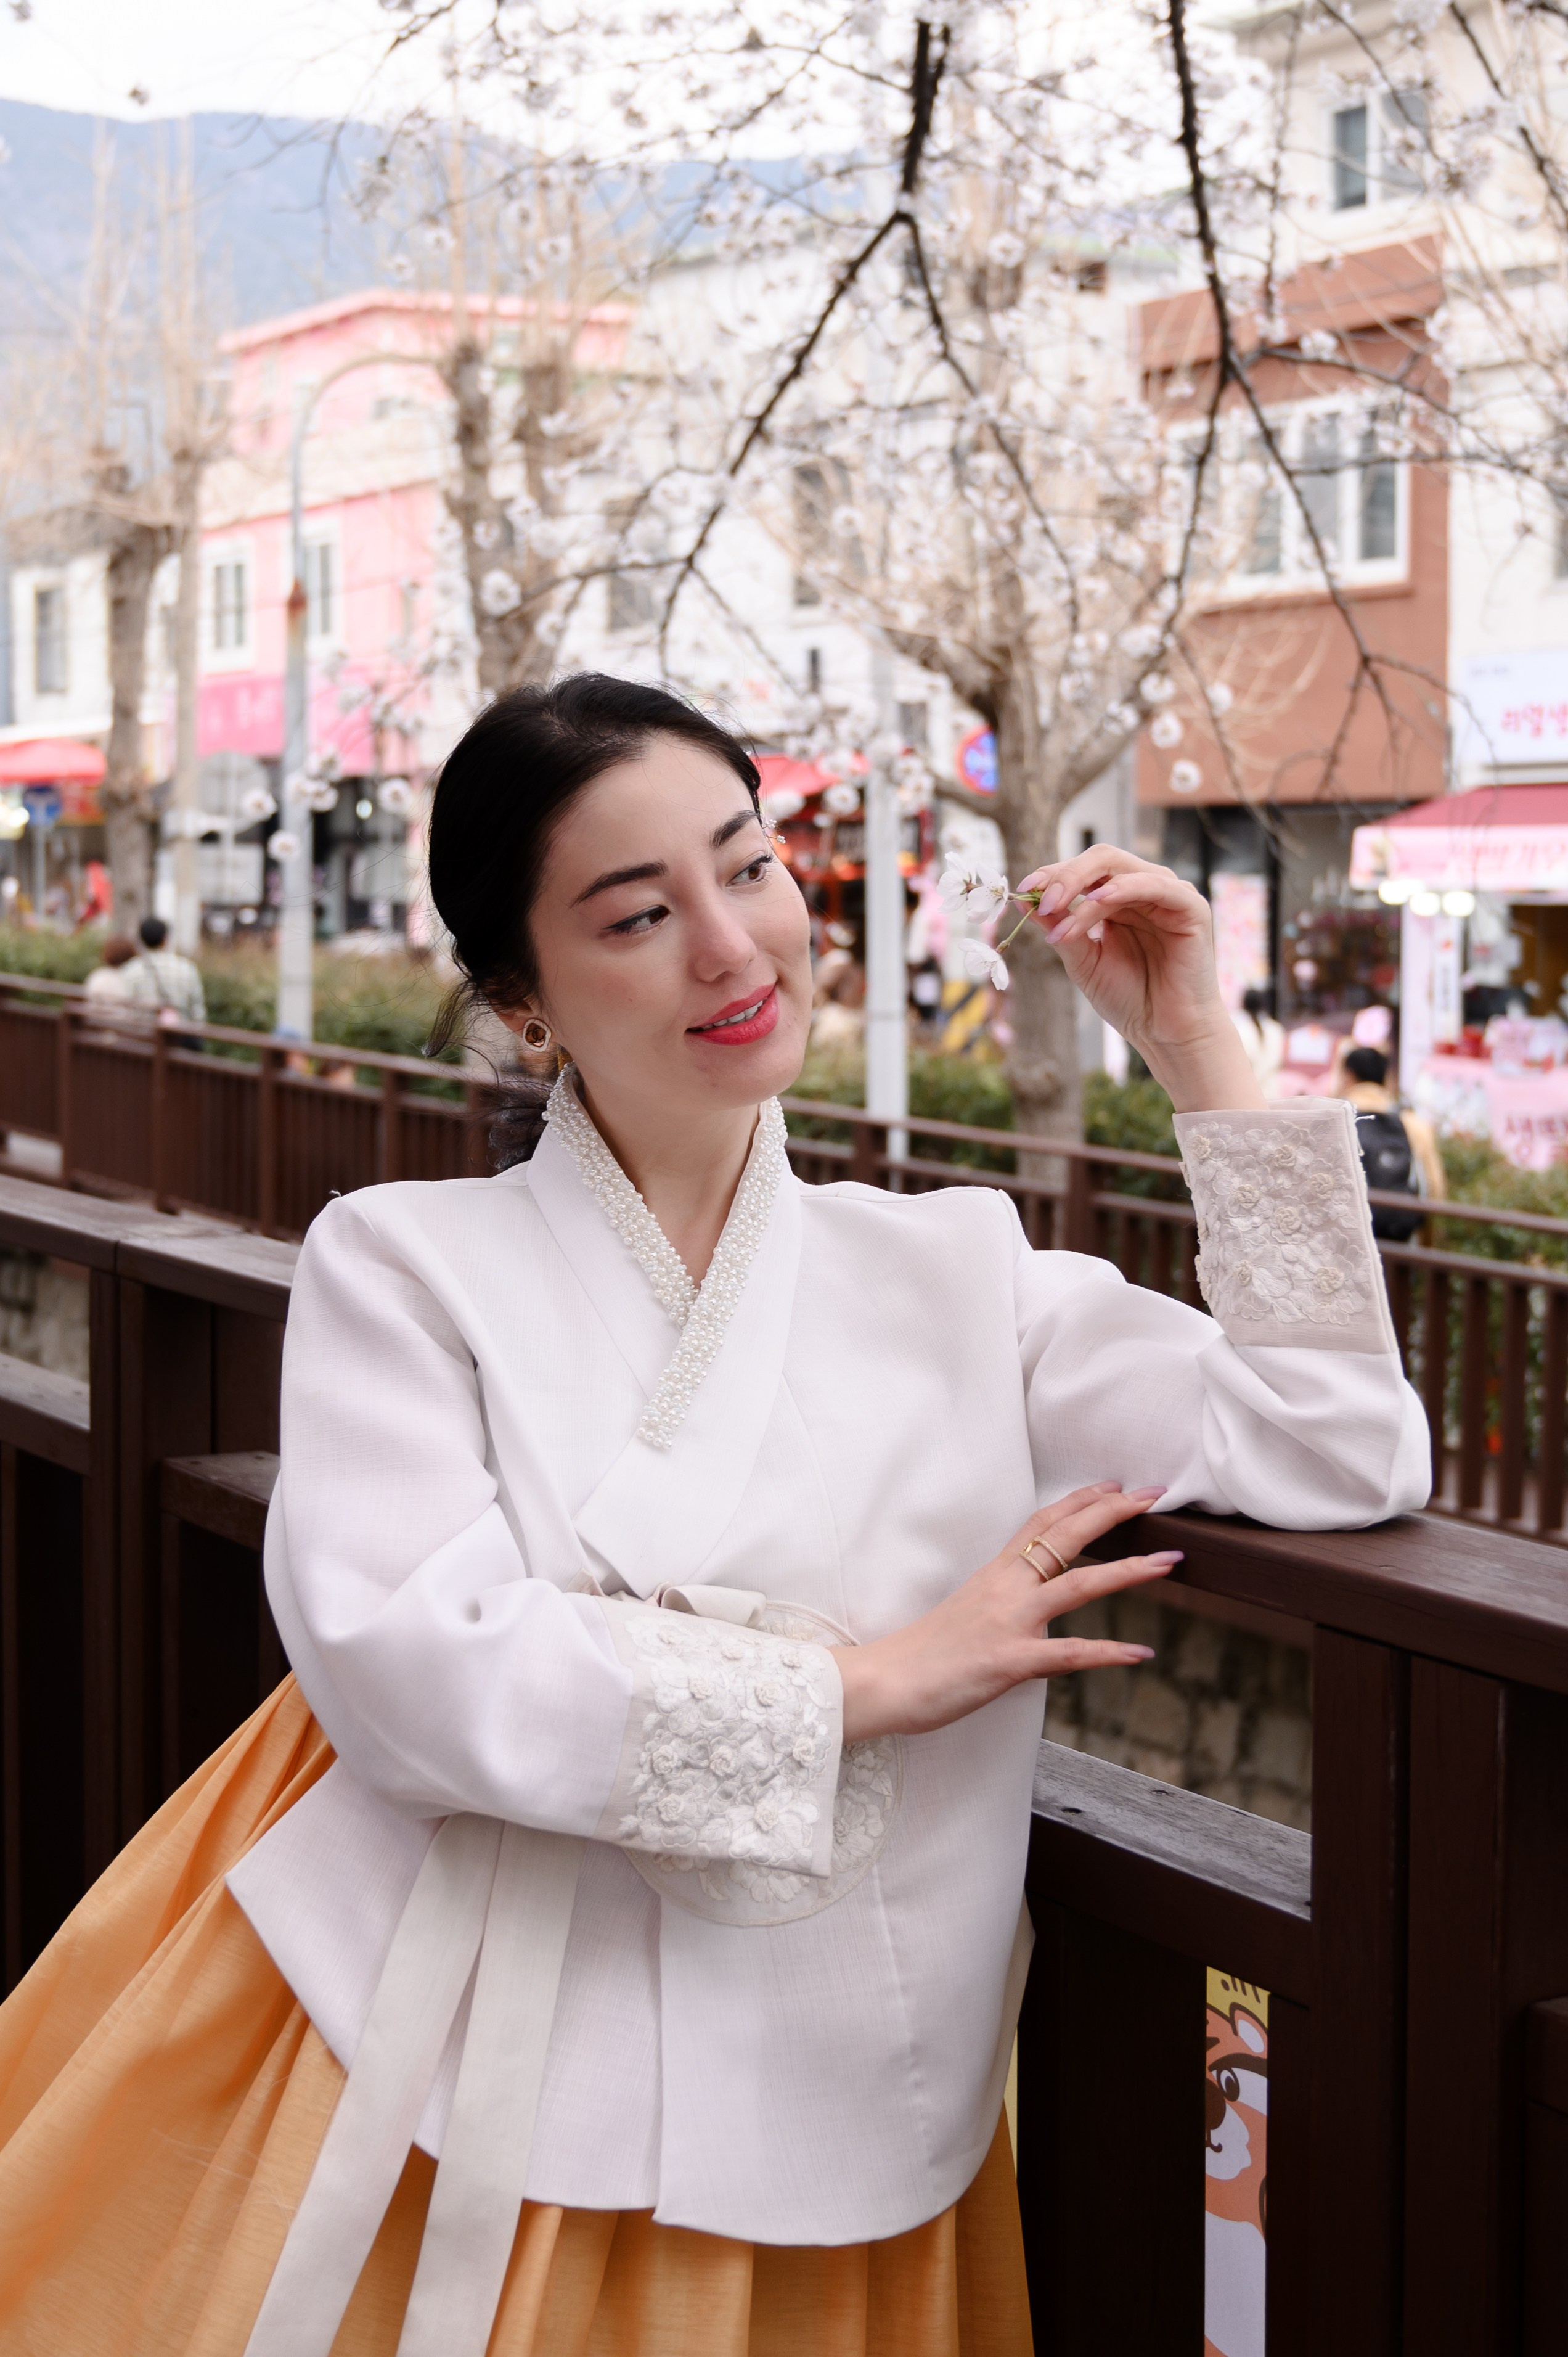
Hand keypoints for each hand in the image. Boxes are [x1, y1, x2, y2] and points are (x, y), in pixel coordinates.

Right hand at [836, 1484, 1181, 1743]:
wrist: (885, 1682)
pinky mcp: (1008, 1661)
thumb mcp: (969, 1614)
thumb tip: (1031, 1609)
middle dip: (1112, 1513)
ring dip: (1127, 1572)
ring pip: (1076, 1585)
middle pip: (1064, 1537)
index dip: (1080, 1501)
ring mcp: (1008, 1623)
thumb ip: (1003, 1604)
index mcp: (994, 1575)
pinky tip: (1141, 1653)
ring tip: (1168, 1562)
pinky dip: (1108, 1653)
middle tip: (1153, 1496)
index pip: (1041, 1523)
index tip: (1114, 1486)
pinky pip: (1068, 1654)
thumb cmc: (924, 1654)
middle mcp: (1004, 1589)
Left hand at [1014, 846, 1263, 1112]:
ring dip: (1084, 886)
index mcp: (1118, 900)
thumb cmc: (1128, 999)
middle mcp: (1143, 891)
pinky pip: (1157, 885)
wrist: (1165, 1033)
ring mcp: (1168, 896)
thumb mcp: (1083, 960)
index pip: (1083, 871)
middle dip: (1065, 876)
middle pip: (1101, 860)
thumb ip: (1059, 926)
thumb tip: (1023, 898)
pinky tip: (1100, 898)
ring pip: (1122, 870)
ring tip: (1057, 911)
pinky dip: (1125, 887)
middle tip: (1041, 900)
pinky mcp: (1191, 908)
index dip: (1052, 874)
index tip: (1022, 889)